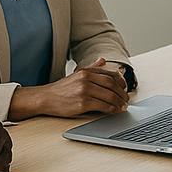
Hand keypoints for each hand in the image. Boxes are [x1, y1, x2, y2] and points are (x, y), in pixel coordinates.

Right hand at [9, 58, 128, 119]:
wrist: (45, 98)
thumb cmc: (62, 88)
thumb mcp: (76, 74)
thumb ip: (91, 67)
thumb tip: (102, 60)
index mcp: (86, 71)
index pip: (110, 74)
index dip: (121, 82)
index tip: (125, 88)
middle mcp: (86, 79)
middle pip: (112, 85)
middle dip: (122, 93)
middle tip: (126, 99)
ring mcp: (84, 91)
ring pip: (109, 96)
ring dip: (119, 102)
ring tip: (122, 106)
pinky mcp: (82, 103)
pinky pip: (102, 106)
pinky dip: (111, 109)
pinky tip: (114, 111)